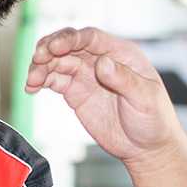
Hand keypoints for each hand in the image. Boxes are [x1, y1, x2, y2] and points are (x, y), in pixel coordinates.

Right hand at [26, 27, 185, 165]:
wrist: (146, 148)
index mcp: (122, 54)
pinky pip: (54, 79)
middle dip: (50, 49)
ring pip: (58, 61)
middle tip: (37, 59)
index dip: (71, 39)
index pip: (92, 38)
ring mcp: (88, 75)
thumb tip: (102, 62)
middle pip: (70, 45)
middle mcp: (102, 60)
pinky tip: (31, 87)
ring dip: (42, 65)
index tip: (54, 47)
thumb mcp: (145, 99)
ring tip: (32, 80)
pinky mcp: (77, 92)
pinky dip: (41, 80)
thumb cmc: (154, 120)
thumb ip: (124, 80)